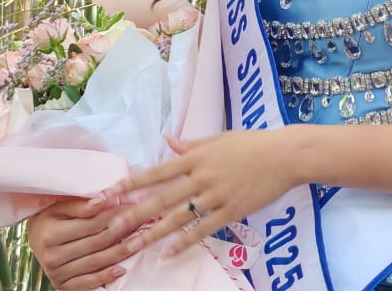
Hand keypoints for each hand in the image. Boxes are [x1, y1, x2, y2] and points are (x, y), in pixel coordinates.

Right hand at [26, 195, 143, 289]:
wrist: (36, 240)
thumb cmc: (52, 218)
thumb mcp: (61, 207)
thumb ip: (82, 205)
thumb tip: (104, 199)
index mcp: (51, 234)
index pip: (92, 224)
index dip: (115, 214)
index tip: (133, 206)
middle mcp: (52, 256)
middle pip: (97, 243)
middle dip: (123, 232)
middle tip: (143, 223)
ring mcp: (57, 273)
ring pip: (96, 262)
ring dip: (120, 253)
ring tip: (140, 242)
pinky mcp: (62, 286)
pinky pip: (88, 283)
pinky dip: (106, 276)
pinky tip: (122, 269)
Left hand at [104, 130, 298, 256]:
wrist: (285, 155)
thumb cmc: (253, 143)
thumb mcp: (219, 138)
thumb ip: (190, 144)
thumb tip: (166, 140)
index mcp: (196, 157)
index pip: (155, 172)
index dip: (129, 184)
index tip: (106, 194)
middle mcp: (201, 177)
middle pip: (160, 199)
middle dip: (132, 214)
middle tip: (109, 228)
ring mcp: (215, 196)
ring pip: (177, 218)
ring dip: (152, 234)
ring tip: (131, 246)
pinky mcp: (230, 211)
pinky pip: (202, 229)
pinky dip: (183, 242)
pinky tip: (167, 253)